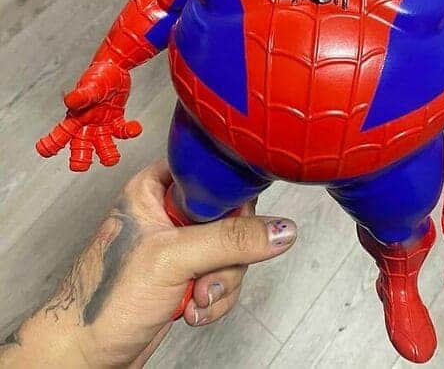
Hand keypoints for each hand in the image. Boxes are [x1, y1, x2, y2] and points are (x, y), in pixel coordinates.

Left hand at [2, 162, 296, 368]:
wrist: (83, 356)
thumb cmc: (103, 300)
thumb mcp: (172, 258)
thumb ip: (230, 240)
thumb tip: (280, 229)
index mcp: (154, 188)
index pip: (211, 174)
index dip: (233, 197)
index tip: (240, 221)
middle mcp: (168, 214)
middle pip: (230, 217)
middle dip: (228, 256)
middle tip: (210, 273)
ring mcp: (179, 247)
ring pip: (230, 252)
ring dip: (221, 282)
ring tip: (196, 299)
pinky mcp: (185, 275)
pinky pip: (222, 277)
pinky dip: (215, 298)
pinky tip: (193, 310)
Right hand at [36, 61, 141, 170]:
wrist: (115, 68)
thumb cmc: (97, 76)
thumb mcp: (90, 86)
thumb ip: (82, 95)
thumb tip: (69, 102)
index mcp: (74, 119)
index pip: (57, 136)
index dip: (49, 146)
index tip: (47, 152)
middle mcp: (86, 126)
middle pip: (79, 150)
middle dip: (80, 161)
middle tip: (84, 164)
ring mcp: (102, 125)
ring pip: (103, 148)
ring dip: (108, 156)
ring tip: (113, 158)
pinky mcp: (117, 121)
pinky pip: (123, 133)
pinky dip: (130, 132)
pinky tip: (135, 127)